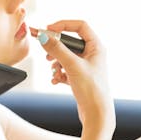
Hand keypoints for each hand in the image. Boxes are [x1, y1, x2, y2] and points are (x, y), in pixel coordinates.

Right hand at [38, 20, 114, 135]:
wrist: (97, 114)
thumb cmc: (92, 90)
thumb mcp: (72, 66)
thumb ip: (57, 49)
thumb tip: (43, 36)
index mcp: (97, 47)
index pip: (80, 26)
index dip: (63, 25)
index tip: (48, 30)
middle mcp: (93, 55)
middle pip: (70, 42)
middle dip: (57, 48)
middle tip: (47, 54)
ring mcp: (86, 66)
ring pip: (66, 56)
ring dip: (56, 62)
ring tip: (54, 71)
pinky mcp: (80, 77)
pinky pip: (65, 69)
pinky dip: (58, 73)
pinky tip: (56, 80)